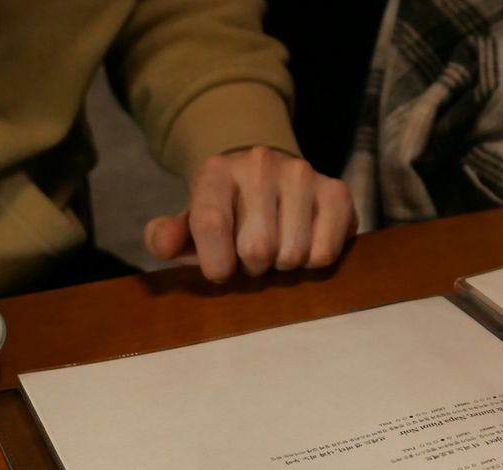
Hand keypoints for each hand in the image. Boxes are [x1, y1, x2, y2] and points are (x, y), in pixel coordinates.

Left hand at [142, 146, 356, 280]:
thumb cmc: (224, 213)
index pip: (211, 224)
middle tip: (251, 258)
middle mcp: (259, 164)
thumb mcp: (189, 224)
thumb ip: (167, 236)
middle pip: (257, 248)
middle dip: (252, 268)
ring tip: (277, 251)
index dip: (216, 264)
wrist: (265, 177)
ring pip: (293, 254)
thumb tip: (165, 243)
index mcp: (216, 171)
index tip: (221, 272)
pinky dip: (313, 263)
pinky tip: (304, 246)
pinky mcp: (336, 191)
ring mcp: (302, 174)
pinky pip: (325, 252)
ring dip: (283, 267)